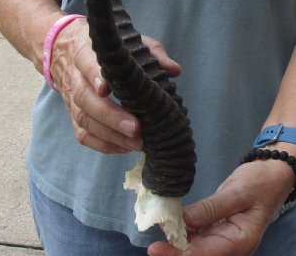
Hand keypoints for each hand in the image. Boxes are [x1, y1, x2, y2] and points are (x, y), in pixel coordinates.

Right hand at [50, 18, 180, 153]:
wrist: (63, 48)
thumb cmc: (103, 47)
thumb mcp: (127, 40)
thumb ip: (150, 51)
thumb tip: (174, 70)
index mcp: (84, 52)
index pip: (86, 64)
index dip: (95, 77)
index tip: (107, 89)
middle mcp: (74, 76)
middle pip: (84, 98)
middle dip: (109, 116)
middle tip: (135, 128)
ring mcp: (70, 98)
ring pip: (83, 119)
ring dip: (109, 135)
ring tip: (136, 143)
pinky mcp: (72, 114)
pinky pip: (82, 134)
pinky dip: (103, 144)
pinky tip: (125, 147)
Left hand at [148, 159, 293, 255]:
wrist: (270, 175)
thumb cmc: (258, 184)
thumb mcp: (236, 194)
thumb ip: (211, 209)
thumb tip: (183, 220)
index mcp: (239, 241)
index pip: (205, 252)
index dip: (180, 253)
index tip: (157, 250)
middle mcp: (229, 243)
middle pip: (199, 252)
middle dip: (175, 250)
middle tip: (152, 245)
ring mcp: (222, 235)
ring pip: (196, 243)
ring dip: (177, 240)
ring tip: (157, 232)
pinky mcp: (216, 225)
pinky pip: (197, 231)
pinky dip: (184, 228)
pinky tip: (170, 222)